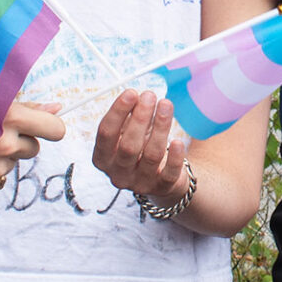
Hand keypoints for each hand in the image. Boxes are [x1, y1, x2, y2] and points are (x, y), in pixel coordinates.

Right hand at [0, 102, 64, 196]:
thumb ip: (25, 107)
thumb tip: (58, 109)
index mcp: (7, 116)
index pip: (54, 129)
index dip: (48, 127)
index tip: (40, 127)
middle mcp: (3, 144)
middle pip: (34, 148)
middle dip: (19, 140)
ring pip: (14, 163)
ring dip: (1, 156)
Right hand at [93, 89, 187, 204]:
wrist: (157, 175)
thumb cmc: (139, 145)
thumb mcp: (128, 131)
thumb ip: (130, 115)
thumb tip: (140, 97)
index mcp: (102, 157)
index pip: (106, 134)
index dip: (118, 112)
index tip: (131, 93)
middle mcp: (118, 173)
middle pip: (128, 146)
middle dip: (140, 118)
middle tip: (150, 96)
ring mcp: (139, 183)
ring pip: (151, 155)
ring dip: (160, 128)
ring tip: (166, 105)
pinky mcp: (161, 188)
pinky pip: (169, 174)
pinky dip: (175, 157)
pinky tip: (179, 141)